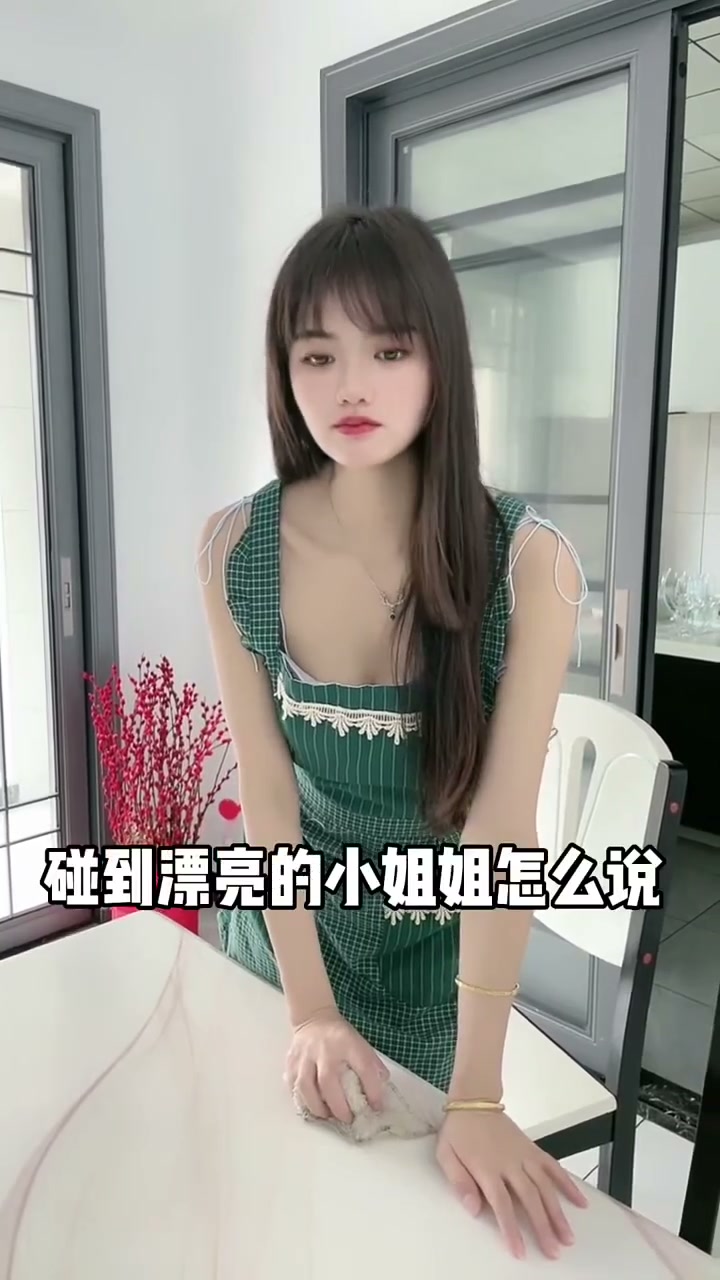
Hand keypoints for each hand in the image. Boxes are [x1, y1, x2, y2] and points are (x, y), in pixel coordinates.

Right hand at [284, 1008, 389, 1124]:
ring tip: (328, 1116)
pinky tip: (312, 1107)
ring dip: (318, 1107)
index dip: (372, 1089)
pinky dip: (302, 1101)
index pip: (364, 1066)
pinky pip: (293, 1087)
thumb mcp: (360, 1044)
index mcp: (348, 1043)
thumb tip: (381, 1094)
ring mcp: (305, 1056)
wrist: (314, 1018)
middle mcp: (325, 1050)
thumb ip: (371, 1065)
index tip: (377, 1106)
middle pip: (328, 1081)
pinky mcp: (291, 1062)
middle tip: (348, 1119)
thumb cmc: (340, 1037)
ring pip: (305, 1086)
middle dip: (339, 1106)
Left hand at [436, 1108, 587, 1259]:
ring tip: (568, 1236)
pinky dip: (567, 1183)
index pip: (502, 1203)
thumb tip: (472, 1207)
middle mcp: (509, 1162)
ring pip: (545, 1186)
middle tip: (553, 1250)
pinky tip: (579, 1200)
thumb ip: (459, 1182)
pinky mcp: (532, 1148)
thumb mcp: (446, 1154)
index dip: (511, 1228)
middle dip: (542, 1227)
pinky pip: (553, 1166)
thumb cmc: (459, 1130)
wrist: (474, 1100)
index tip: (519, 1250)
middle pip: (530, 1198)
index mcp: (486, 1167)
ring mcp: (524, 1155)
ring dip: (558, 1212)